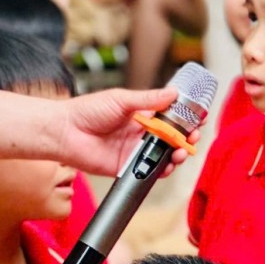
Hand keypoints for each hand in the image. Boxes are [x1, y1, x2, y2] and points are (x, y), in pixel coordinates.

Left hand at [55, 87, 197, 177]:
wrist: (64, 131)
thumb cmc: (87, 111)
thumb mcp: (121, 99)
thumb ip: (148, 99)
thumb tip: (173, 93)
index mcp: (141, 113)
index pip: (170, 116)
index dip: (185, 117)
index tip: (199, 115)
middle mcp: (141, 132)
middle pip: (172, 137)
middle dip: (187, 137)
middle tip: (193, 135)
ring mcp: (135, 150)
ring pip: (164, 155)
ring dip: (178, 153)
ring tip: (182, 150)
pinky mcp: (127, 166)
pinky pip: (149, 170)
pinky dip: (162, 169)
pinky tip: (168, 164)